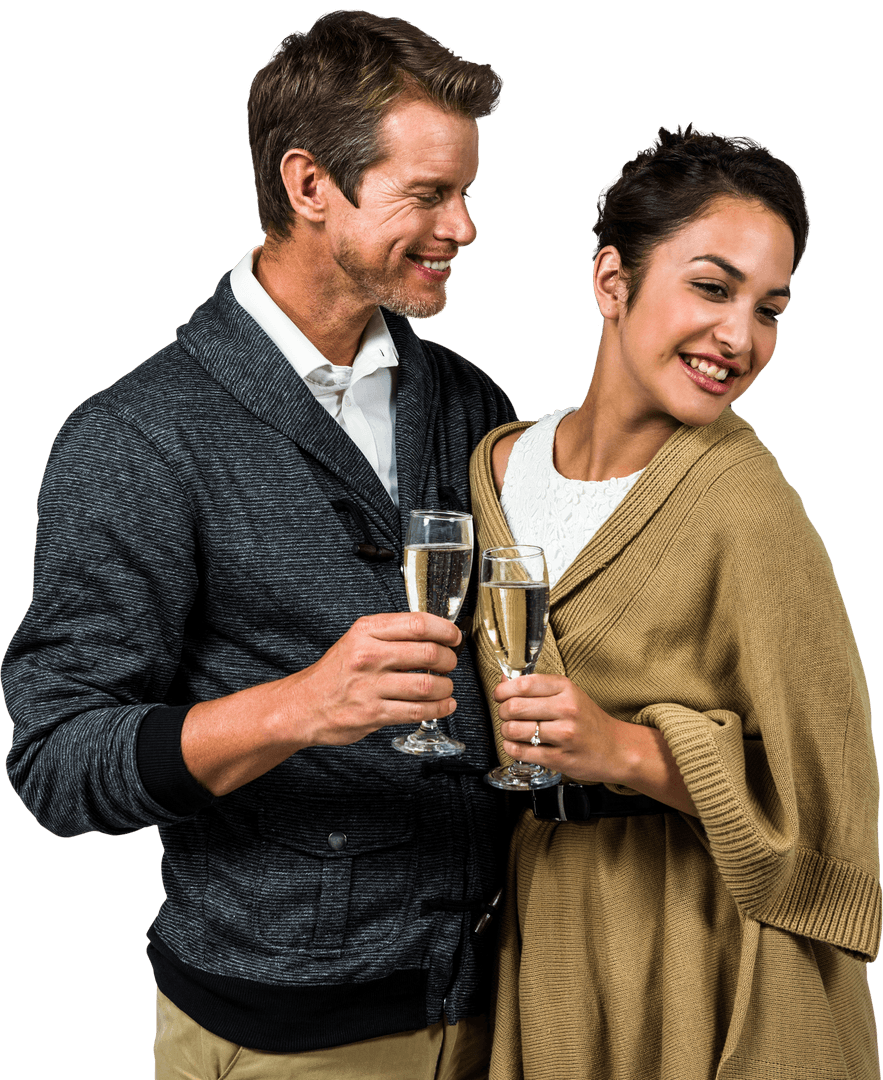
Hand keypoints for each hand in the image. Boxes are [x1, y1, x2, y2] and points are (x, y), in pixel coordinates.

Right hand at [288, 611, 461, 746]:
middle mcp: (369, 656)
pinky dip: (439, 709)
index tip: (454, 637)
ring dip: (446, 687)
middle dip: (449, 659)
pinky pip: (417, 711)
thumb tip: (433, 633)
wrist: (303, 705)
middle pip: (428, 653)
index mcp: (366, 632)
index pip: (417, 624)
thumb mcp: (357, 639)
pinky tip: (443, 705)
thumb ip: (391, 633)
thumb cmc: (335, 672)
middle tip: (450, 663)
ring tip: (446, 686)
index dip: (445, 630)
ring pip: (427, 685)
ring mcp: (371, 686)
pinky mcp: (373, 714)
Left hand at [495, 673, 623, 784]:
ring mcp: (564, 734)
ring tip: (512, 731)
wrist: (617, 748)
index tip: (499, 696)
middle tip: (506, 716)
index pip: (523, 684)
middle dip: (503, 712)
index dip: (503, 691)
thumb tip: (504, 682)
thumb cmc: (589, 721)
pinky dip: (512, 748)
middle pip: (515, 707)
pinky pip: (522, 752)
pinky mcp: (560, 758)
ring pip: (514, 730)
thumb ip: (537, 688)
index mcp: (566, 688)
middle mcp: (566, 709)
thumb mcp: (568, 695)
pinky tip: (518, 745)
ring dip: (506, 732)